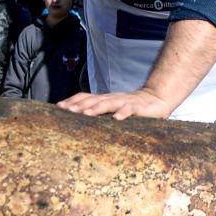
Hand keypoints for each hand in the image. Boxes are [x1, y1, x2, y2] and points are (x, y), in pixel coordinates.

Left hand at [60, 87, 176, 120]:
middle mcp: (112, 98)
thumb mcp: (113, 107)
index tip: (59, 107)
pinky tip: (117, 118)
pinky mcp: (138, 107)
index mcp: (105, 99)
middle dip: (79, 105)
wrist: (157, 99)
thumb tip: (80, 117)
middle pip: (93, 100)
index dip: (72, 101)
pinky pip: (129, 109)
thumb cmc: (132, 107)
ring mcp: (124, 102)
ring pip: (108, 103)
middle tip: (67, 111)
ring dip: (96, 108)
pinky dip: (123, 113)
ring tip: (86, 114)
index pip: (85, 97)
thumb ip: (100, 110)